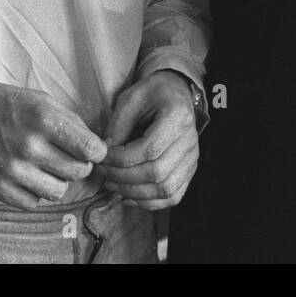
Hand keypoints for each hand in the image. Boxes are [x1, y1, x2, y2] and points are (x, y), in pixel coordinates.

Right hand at [0, 79, 107, 208]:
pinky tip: (29, 175)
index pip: (91, 149)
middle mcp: (29, 147)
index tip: (93, 149)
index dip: (97, 151)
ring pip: (59, 192)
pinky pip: (34, 203)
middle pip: (78, 172)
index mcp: (44, 120)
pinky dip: (36, 191)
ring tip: (47, 166)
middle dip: (80, 164)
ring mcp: (13, 171)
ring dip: (58, 180)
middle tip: (68, 156)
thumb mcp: (43, 100)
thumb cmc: (8, 105)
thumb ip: (72, 123)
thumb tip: (98, 147)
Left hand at [99, 71, 199, 210]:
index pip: (149, 149)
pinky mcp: (190, 170)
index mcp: (177, 117)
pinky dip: (150, 202)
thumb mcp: (131, 98)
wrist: (176, 93)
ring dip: (135, 193)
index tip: (102, 157)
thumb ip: (117, 125)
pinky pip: (173, 195)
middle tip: (103, 173)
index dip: (121, 159)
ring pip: (166, 189)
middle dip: (124, 178)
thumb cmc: (153, 93)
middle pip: (157, 173)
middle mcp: (190, 141)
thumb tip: (104, 154)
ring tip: (113, 185)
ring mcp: (193, 158)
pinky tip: (129, 196)